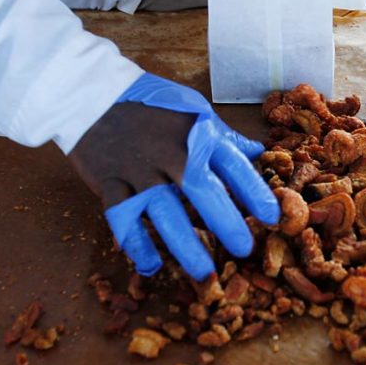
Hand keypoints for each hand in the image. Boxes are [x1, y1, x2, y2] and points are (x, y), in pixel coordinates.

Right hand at [69, 74, 279, 279]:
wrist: (92, 92)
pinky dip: (136, 243)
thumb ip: (223, 136)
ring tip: (202, 272)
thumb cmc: (151, 104)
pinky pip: (122, 217)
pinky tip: (151, 266)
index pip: (233, 164)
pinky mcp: (109, 180)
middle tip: (243, 249)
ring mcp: (138, 168)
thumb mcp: (194, 109)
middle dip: (225, 222)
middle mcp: (170, 152)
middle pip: (201, 191)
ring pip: (163, 211)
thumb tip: (258, 151)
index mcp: (196, 134)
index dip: (255, 192)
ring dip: (184, 244)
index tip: (273, 216)